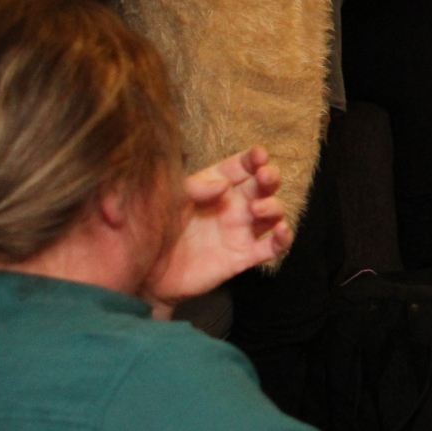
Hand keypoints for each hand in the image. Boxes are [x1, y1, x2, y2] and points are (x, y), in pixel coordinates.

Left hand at [143, 147, 290, 314]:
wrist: (146, 275)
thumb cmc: (153, 231)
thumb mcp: (168, 201)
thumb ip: (194, 189)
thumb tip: (224, 185)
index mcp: (214, 187)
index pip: (241, 166)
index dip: (253, 159)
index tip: (259, 155)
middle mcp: (232, 205)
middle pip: (262, 186)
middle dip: (270, 176)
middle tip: (265, 176)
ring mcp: (241, 231)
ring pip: (273, 213)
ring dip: (273, 206)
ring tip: (256, 209)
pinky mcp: (244, 256)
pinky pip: (273, 247)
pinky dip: (284, 238)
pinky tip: (281, 230)